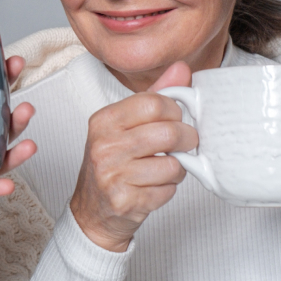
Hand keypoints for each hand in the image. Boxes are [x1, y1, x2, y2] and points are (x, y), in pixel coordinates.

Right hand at [69, 62, 196, 251]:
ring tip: (166, 168)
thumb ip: (154, 96)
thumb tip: (181, 69)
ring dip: (178, 168)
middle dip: (187, 140)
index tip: (175, 119)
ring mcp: (112, 175)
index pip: (154, 102)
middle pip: (168, 133)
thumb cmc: (113, 164)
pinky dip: (169, 189)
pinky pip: (168, 190)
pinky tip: (155, 187)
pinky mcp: (125, 201)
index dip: (175, 111)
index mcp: (104, 120)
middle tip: (185, 144)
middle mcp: (104, 146)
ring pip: (173, 164)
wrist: (93, 212)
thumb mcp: (125, 126)